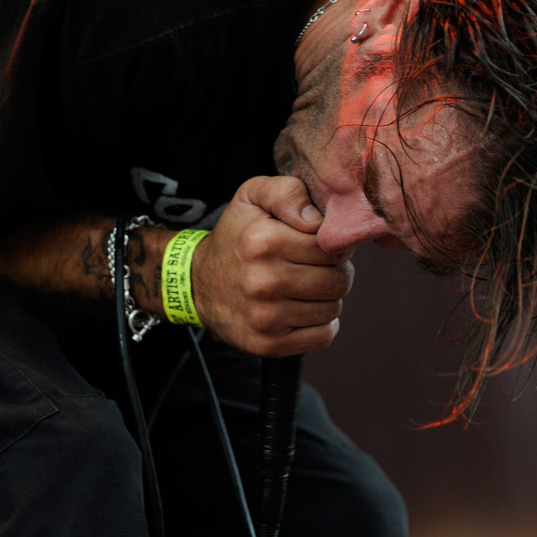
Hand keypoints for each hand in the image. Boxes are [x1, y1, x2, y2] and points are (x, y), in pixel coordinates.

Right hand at [189, 175, 353, 356]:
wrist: (198, 283)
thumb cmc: (237, 235)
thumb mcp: (253, 196)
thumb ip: (288, 192)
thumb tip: (318, 220)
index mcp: (263, 241)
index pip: (331, 246)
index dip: (332, 243)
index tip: (318, 244)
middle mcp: (263, 282)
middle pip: (338, 280)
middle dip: (335, 271)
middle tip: (316, 267)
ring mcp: (265, 317)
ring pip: (333, 309)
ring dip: (327, 298)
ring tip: (306, 287)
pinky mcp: (267, 344)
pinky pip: (323, 336)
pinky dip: (321, 324)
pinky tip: (303, 309)